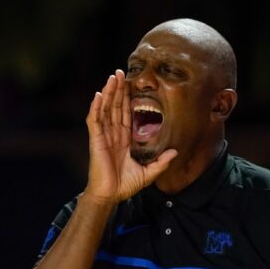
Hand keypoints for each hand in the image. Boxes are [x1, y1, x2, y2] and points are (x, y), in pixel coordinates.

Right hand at [84, 70, 177, 204]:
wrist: (110, 196)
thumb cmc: (125, 186)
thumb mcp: (148, 173)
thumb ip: (161, 163)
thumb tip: (175, 152)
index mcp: (124, 139)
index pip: (126, 114)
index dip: (128, 99)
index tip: (132, 85)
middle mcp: (113, 134)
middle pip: (115, 107)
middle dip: (118, 89)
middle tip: (120, 72)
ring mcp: (103, 136)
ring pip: (105, 109)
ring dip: (108, 92)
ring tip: (112, 77)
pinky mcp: (96, 140)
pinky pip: (95, 121)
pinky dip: (96, 107)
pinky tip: (98, 95)